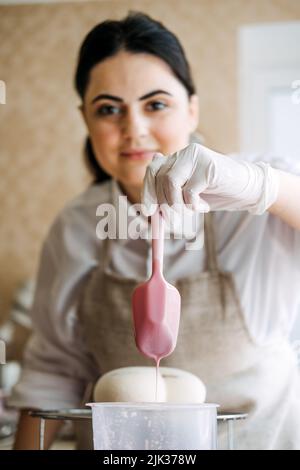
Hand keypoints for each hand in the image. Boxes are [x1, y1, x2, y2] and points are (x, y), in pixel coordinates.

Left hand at [142, 143, 278, 215]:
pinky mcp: (208, 167)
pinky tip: (204, 206)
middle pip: (160, 176)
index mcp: (178, 157)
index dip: (148, 191)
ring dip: (177, 204)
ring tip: (191, 210)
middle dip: (162, 202)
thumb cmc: (216, 192)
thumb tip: (147, 207)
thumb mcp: (189, 193)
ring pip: (170, 182)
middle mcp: (185, 153)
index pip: (153, 170)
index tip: (148, 211)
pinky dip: (193, 205)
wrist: (247, 188)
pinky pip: (189, 191)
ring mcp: (197, 157)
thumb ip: (170, 194)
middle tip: (170, 219)